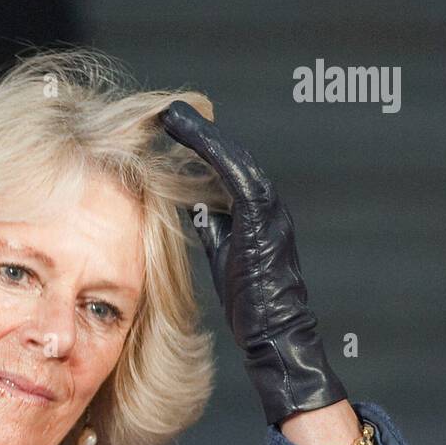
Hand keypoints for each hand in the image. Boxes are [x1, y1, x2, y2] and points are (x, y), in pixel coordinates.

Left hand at [159, 100, 347, 425]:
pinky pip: (236, 174)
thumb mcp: (224, 256)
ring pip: (233, 158)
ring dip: (202, 134)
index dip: (201, 148)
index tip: (174, 130)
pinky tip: (189, 137)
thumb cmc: (251, 304)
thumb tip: (195, 207)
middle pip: (230, 157)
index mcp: (258, 212)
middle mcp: (267, 203)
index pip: (226, 170)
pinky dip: (213, 152)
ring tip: (173, 116)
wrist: (275, 331)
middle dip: (200, 133)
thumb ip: (214, 227)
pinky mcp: (263, 216)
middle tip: (170, 113)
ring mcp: (269, 208)